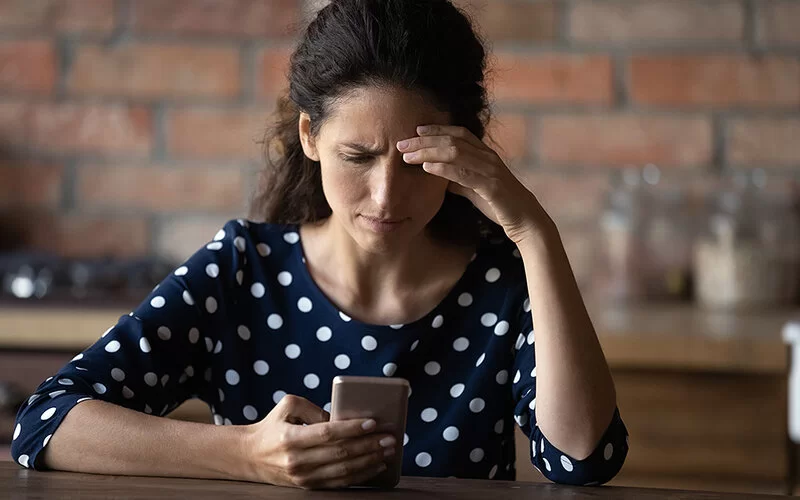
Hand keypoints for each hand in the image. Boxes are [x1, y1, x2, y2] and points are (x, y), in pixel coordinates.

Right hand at [242, 395, 395, 488]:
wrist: (250, 456)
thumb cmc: (273, 426)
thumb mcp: (287, 405)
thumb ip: (313, 408)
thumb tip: (340, 418)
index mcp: (291, 438)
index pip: (327, 433)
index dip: (352, 428)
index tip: (373, 423)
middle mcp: (297, 460)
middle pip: (340, 453)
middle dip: (369, 445)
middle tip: (390, 437)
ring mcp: (303, 477)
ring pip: (343, 470)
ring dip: (370, 461)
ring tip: (388, 451)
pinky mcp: (308, 486)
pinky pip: (340, 482)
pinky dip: (361, 475)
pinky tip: (376, 465)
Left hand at [397, 125, 552, 243]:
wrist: (525, 220)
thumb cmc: (498, 203)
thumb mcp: (473, 187)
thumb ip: (457, 178)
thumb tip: (436, 171)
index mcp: (485, 155)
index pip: (458, 134)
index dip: (437, 129)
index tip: (415, 131)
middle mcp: (488, 157)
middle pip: (452, 141)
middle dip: (424, 141)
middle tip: (401, 143)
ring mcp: (491, 170)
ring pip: (455, 153)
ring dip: (428, 152)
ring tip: (407, 156)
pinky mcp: (492, 186)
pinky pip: (464, 173)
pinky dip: (444, 168)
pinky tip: (427, 168)